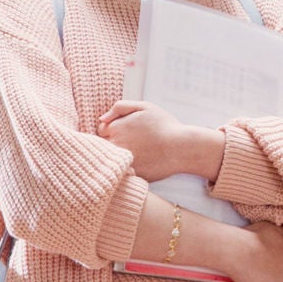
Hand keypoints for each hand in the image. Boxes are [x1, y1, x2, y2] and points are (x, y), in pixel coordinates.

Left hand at [97, 99, 221, 182]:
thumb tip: (102, 119)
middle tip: (130, 142)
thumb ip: (119, 107)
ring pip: (110, 159)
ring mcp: (122, 161)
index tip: (124, 131)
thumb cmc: (164, 125)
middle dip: (112, 143)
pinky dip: (125, 168)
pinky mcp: (130, 174)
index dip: (111, 130)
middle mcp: (115, 145)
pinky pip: (120, 172)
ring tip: (135, 152)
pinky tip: (139, 163)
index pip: (101, 130)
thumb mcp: (144, 106)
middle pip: (103, 145)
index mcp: (116, 128)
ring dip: (116, 156)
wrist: (181, 148)